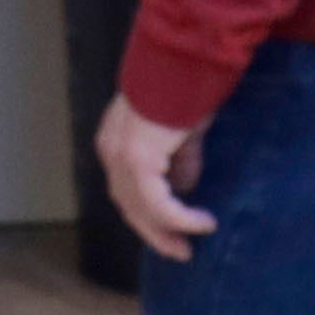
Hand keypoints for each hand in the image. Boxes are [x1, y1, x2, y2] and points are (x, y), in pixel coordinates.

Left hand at [95, 92, 209, 260]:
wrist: (183, 62)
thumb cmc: (185, 88)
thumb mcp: (182, 132)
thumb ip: (180, 160)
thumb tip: (185, 187)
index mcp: (116, 140)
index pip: (126, 189)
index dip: (146, 214)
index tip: (171, 233)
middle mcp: (111, 150)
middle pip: (128, 205)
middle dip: (153, 232)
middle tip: (180, 251)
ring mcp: (120, 156)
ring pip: (140, 210)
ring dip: (166, 231)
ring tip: (191, 244)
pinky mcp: (137, 160)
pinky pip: (158, 204)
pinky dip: (180, 218)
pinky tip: (202, 223)